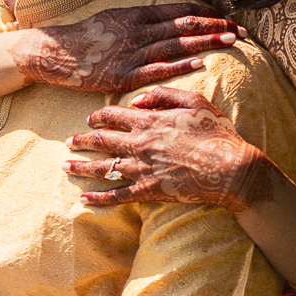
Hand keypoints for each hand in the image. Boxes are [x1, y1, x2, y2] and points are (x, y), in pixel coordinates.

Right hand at [13, 4, 245, 94]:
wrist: (57, 53)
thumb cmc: (87, 37)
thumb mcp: (115, 18)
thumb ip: (141, 20)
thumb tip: (167, 19)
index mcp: (137, 15)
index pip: (179, 11)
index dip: (205, 13)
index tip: (226, 16)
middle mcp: (138, 30)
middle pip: (184, 25)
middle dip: (215, 26)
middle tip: (241, 28)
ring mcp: (132, 53)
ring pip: (176, 45)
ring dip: (206, 42)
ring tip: (231, 40)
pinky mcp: (125, 75)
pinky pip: (157, 69)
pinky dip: (180, 66)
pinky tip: (200, 64)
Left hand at [65, 86, 274, 211]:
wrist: (230, 169)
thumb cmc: (216, 133)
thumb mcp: (195, 102)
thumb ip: (164, 95)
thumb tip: (138, 99)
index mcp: (149, 120)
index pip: (114, 115)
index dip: (99, 117)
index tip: (90, 119)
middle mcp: (140, 143)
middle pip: (101, 141)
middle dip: (82, 141)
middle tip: (68, 142)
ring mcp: (142, 168)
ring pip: (103, 167)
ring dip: (81, 167)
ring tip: (65, 166)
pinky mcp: (148, 191)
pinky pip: (116, 196)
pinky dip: (98, 199)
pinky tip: (83, 200)